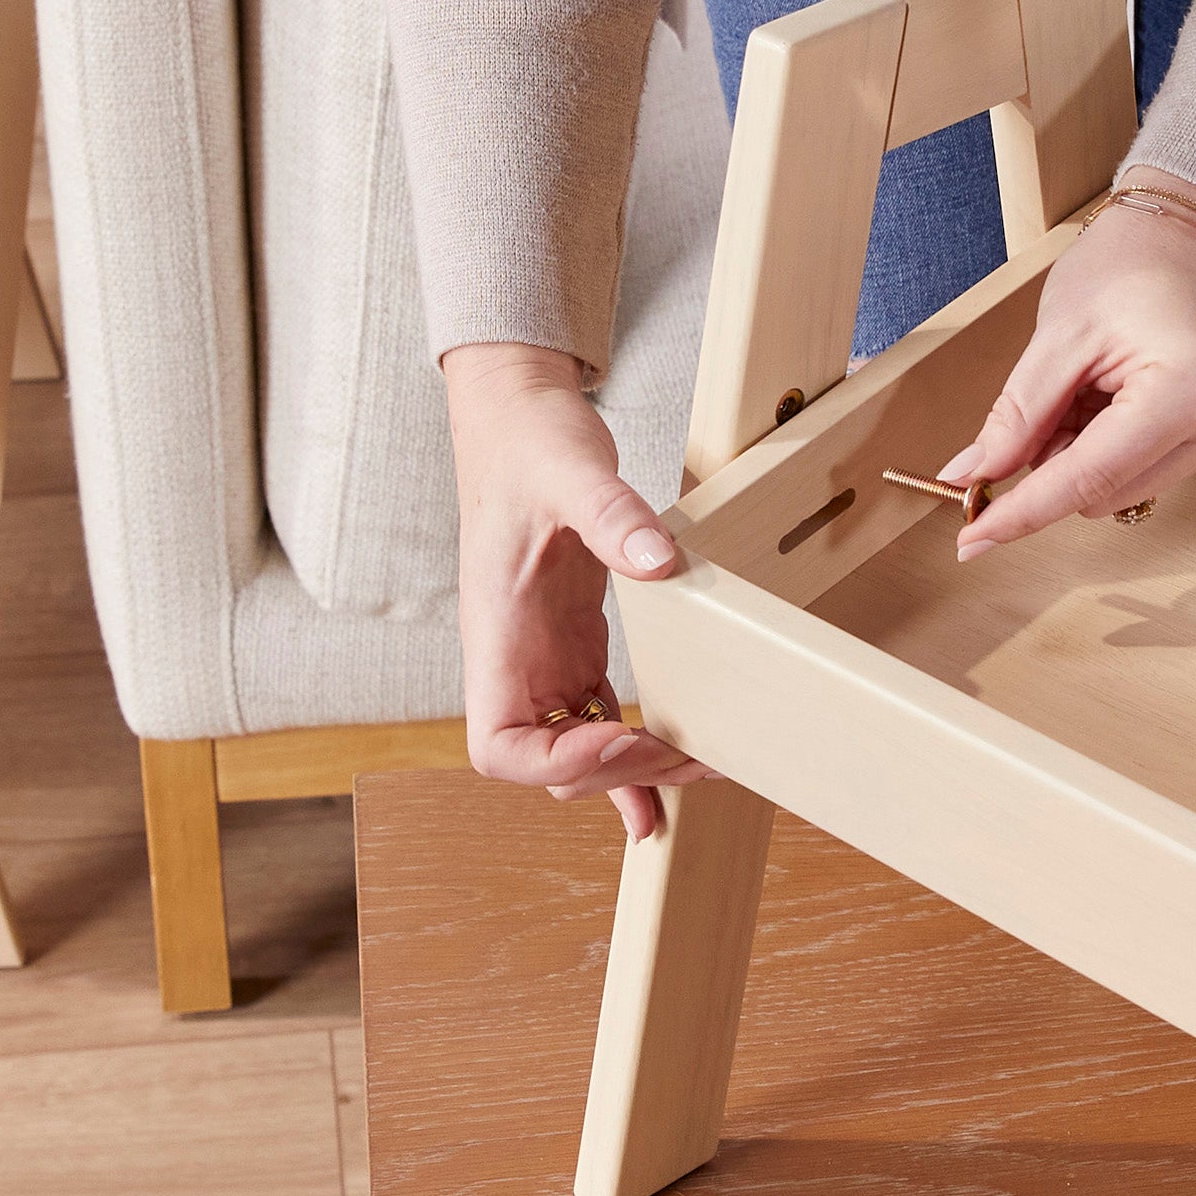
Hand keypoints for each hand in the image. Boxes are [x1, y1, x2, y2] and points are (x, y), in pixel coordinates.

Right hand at [443, 341, 712, 841]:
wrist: (517, 420)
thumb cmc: (527, 445)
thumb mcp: (571, 470)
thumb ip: (611, 515)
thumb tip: (659, 559)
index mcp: (497, 635)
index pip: (498, 747)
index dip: (557, 765)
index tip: (620, 740)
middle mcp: (515, 661)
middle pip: (550, 765)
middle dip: (618, 773)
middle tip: (691, 755)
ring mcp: (543, 659)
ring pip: (577, 751)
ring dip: (633, 773)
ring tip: (698, 775)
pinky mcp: (572, 647)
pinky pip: (597, 719)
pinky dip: (632, 749)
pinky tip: (671, 762)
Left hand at [943, 183, 1195, 552]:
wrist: (1193, 231)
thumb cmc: (1133, 262)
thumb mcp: (1060, 334)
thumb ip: (1016, 415)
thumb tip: (970, 476)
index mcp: (1185, 393)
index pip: (1087, 479)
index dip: (1022, 511)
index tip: (970, 538)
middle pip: (1101, 493)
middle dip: (1053, 463)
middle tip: (1048, 396)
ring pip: (1119, 490)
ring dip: (1082, 454)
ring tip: (1089, 384)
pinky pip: (1142, 470)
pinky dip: (1108, 444)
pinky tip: (1111, 394)